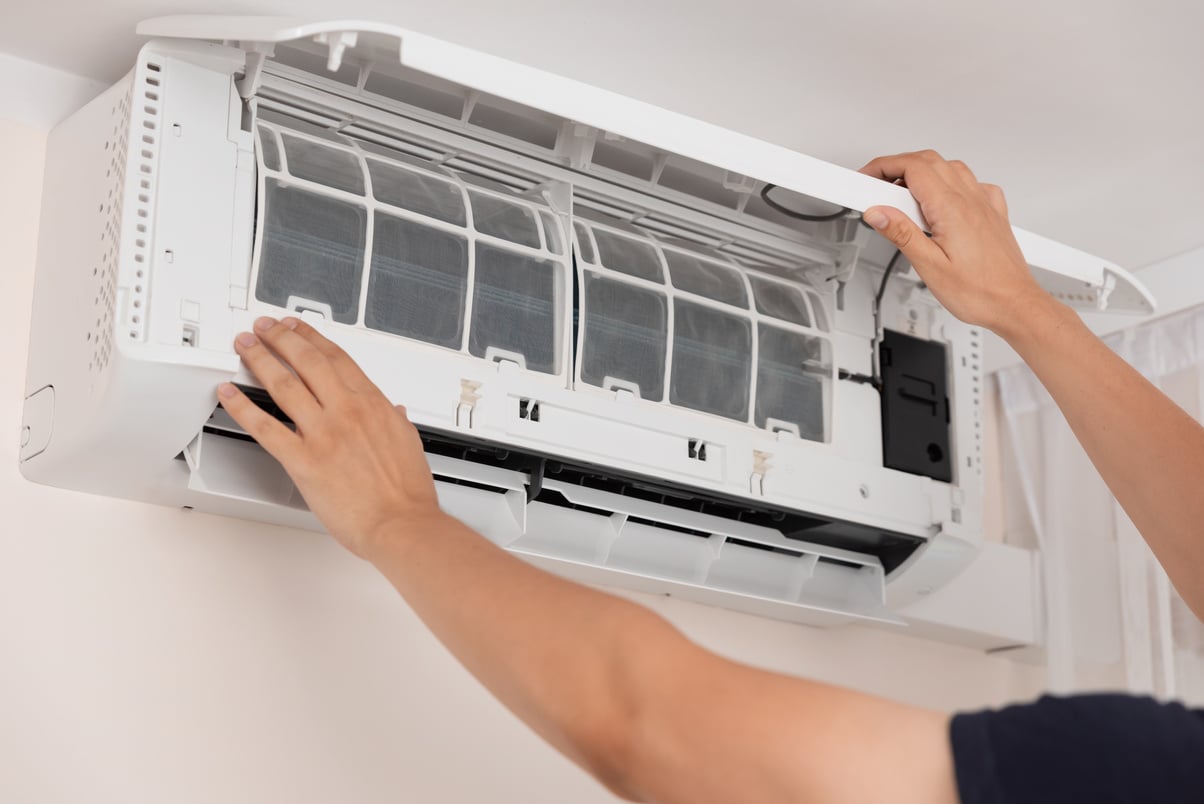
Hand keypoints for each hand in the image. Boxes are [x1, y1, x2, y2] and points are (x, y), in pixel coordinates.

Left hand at [217, 316, 442, 558]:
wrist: (401, 524)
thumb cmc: (407, 493)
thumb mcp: (409, 444)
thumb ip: (397, 421)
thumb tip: (395, 411)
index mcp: (374, 404)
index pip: (337, 358)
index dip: (312, 338)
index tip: (297, 328)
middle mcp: (347, 411)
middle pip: (307, 361)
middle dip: (281, 339)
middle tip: (264, 329)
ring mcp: (323, 434)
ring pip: (284, 384)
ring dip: (260, 360)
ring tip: (245, 347)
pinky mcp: (303, 460)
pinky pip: (265, 427)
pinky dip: (242, 406)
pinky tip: (230, 393)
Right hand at [859, 150, 1050, 335]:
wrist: (1015, 304)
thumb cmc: (980, 291)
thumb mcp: (929, 267)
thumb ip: (902, 234)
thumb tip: (878, 212)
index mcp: (951, 208)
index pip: (912, 167)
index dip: (883, 167)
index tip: (865, 179)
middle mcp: (970, 199)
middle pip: (928, 161)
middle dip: (897, 166)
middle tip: (876, 186)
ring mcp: (984, 203)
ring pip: (949, 167)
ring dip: (922, 172)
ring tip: (902, 197)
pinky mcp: (992, 212)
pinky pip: (971, 183)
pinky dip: (949, 182)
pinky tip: (941, 200)